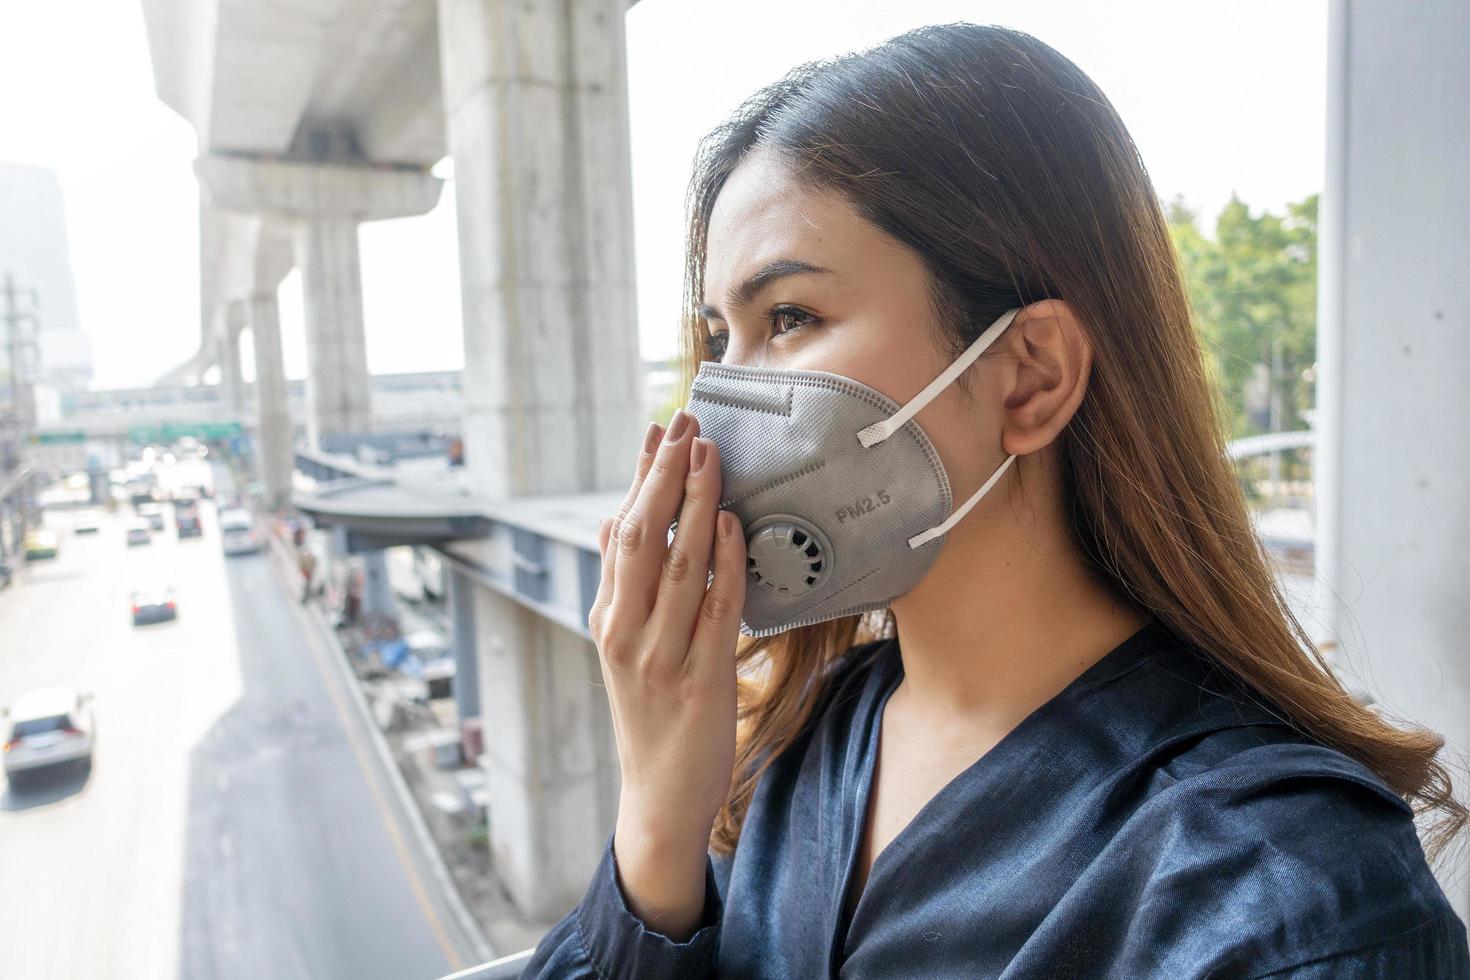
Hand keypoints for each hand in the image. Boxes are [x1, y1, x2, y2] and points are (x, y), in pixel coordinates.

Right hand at [589, 408, 745, 938]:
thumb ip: (621, 588)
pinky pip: (717, 608)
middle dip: (665, 475)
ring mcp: (660, 657)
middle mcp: (625, 633)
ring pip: (679, 564)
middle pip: (642, 538)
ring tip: (709, 454)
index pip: (620, 532)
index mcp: (606, 619)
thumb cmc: (650, 716)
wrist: (659, 797)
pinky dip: (724, 561)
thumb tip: (612, 520)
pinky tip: (731, 523)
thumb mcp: (622, 649)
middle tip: (686, 422)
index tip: (657, 431)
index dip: (639, 478)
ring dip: (695, 503)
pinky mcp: (701, 679)